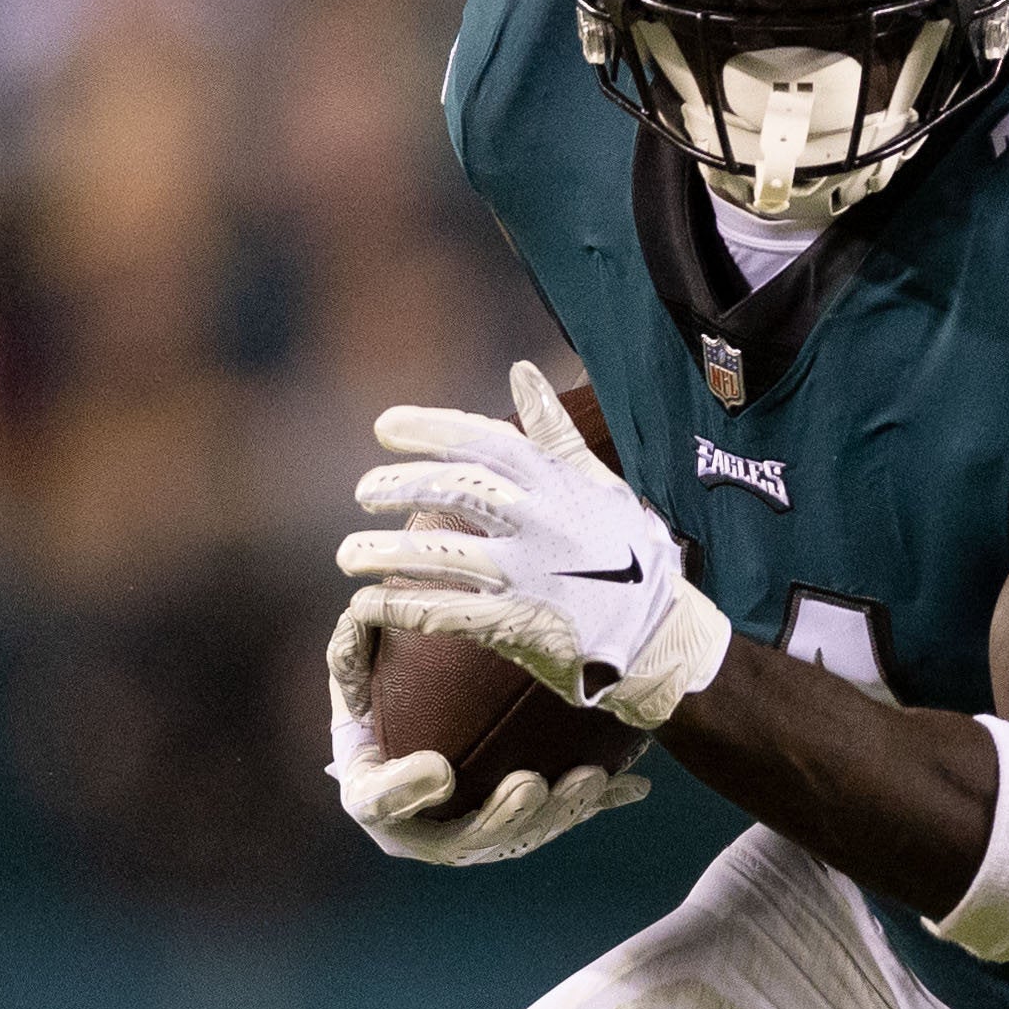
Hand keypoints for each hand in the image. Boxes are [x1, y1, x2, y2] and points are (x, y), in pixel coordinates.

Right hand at [324, 584, 652, 865]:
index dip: (404, 795)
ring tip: (589, 779)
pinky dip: (601, 800)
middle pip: (465, 840)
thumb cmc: (389, 683)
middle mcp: (426, 828)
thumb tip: (354, 627)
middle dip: (504, 820)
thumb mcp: (359, 662)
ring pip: (523, 836)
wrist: (434, 709)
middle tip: (531, 786)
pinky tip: (636, 786)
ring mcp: (478, 833)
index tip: (438, 769)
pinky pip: (564, 817)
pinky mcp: (526, 825)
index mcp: (376, 794)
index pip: (379, 806)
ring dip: (561, 813)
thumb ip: (350, 652)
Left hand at [338, 361, 731, 729]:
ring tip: (348, 555)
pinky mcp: (517, 625)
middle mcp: (540, 523)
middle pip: (455, 491)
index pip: (484, 441)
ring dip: (383, 555)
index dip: (430, 429)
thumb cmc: (629, 555)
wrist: (660, 637)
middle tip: (363, 493)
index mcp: (558, 483)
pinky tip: (367, 606)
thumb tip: (521, 372)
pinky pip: (444, 613)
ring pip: (439, 555)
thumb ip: (553, 431)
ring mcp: (527, 576)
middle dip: (400, 487)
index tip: (385, 428)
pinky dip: (399, 608)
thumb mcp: (599, 482)